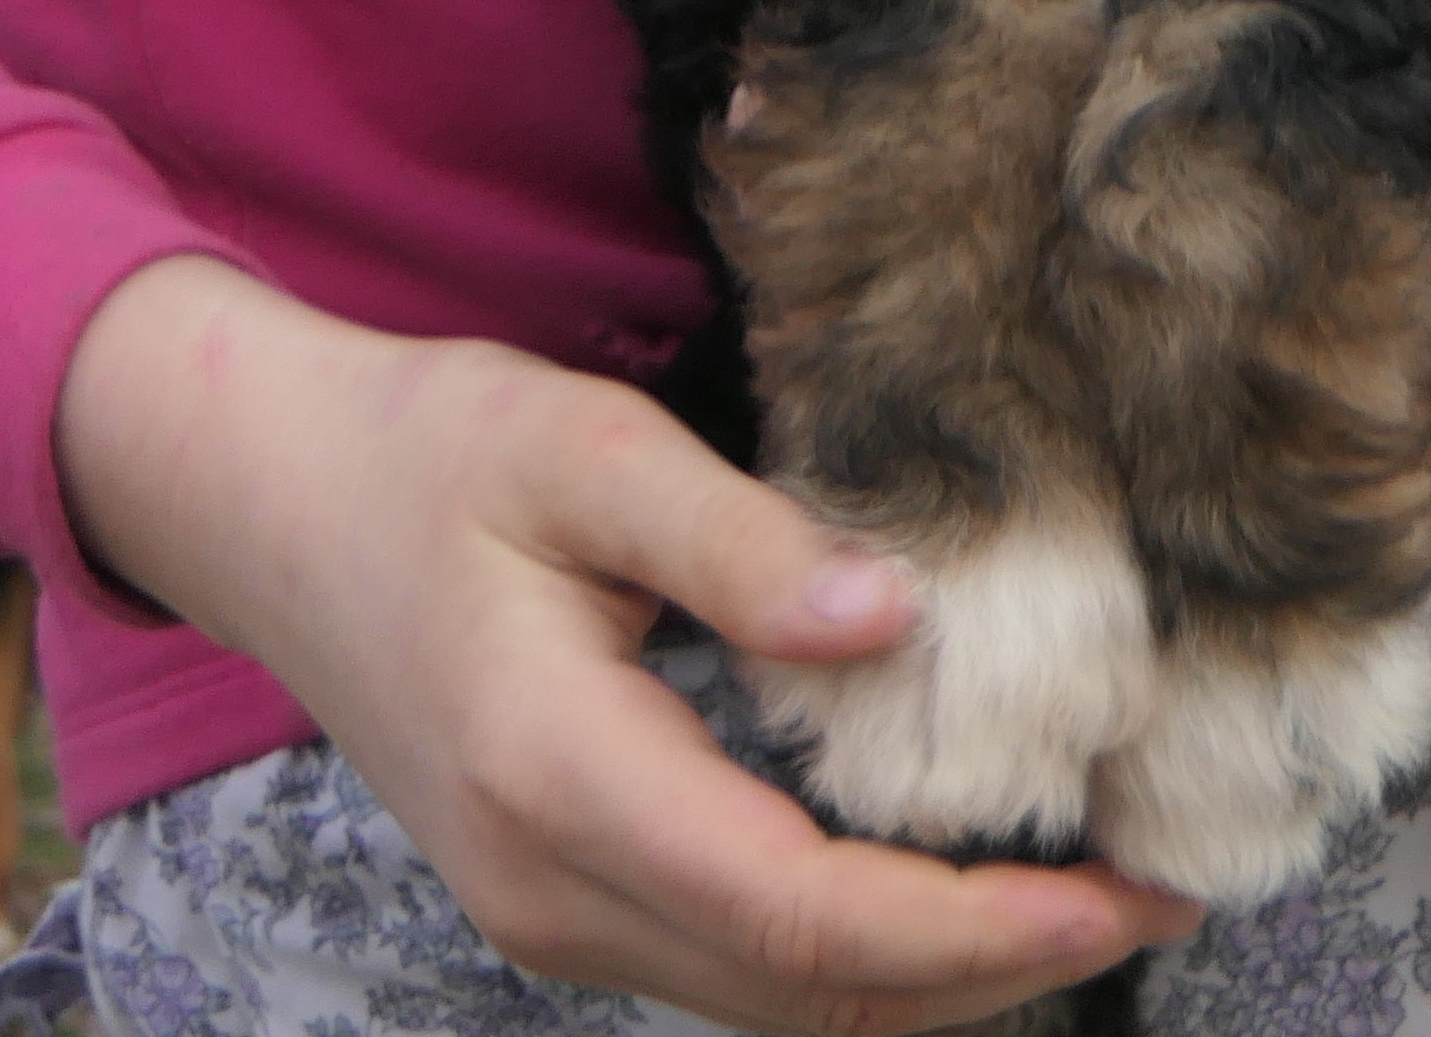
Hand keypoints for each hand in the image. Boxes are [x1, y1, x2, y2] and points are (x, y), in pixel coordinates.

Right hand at [56, 258, 1194, 1034]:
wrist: (268, 501)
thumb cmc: (432, 449)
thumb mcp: (586, 448)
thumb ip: (741, 543)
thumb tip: (897, 624)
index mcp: (558, 775)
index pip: (801, 915)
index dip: (975, 929)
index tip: (1123, 884)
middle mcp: (549, 886)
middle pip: (807, 993)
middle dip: (998, 967)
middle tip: (1162, 880)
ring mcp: (544, 909)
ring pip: (774, 1000)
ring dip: (936, 970)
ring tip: (1089, 881)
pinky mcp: (557, 890)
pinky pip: (733, 960)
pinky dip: (859, 946)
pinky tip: (951, 874)